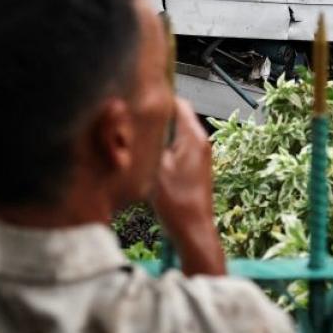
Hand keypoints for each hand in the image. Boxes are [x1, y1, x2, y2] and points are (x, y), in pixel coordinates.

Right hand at [150, 97, 224, 274]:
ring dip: (158, 134)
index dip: (157, 100)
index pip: (177, 103)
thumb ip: (150, 139)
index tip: (138, 104)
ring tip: (138, 141)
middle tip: (132, 124)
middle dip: (155, 118)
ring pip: (174, 132)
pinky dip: (163, 146)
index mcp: (193, 137)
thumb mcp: (156, 167)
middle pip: (175, 116)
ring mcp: (199, 154)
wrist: (194, 231)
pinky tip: (147, 158)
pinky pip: (177, 145)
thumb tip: (138, 118)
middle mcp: (200, 141)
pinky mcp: (195, 165)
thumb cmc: (176, 201)